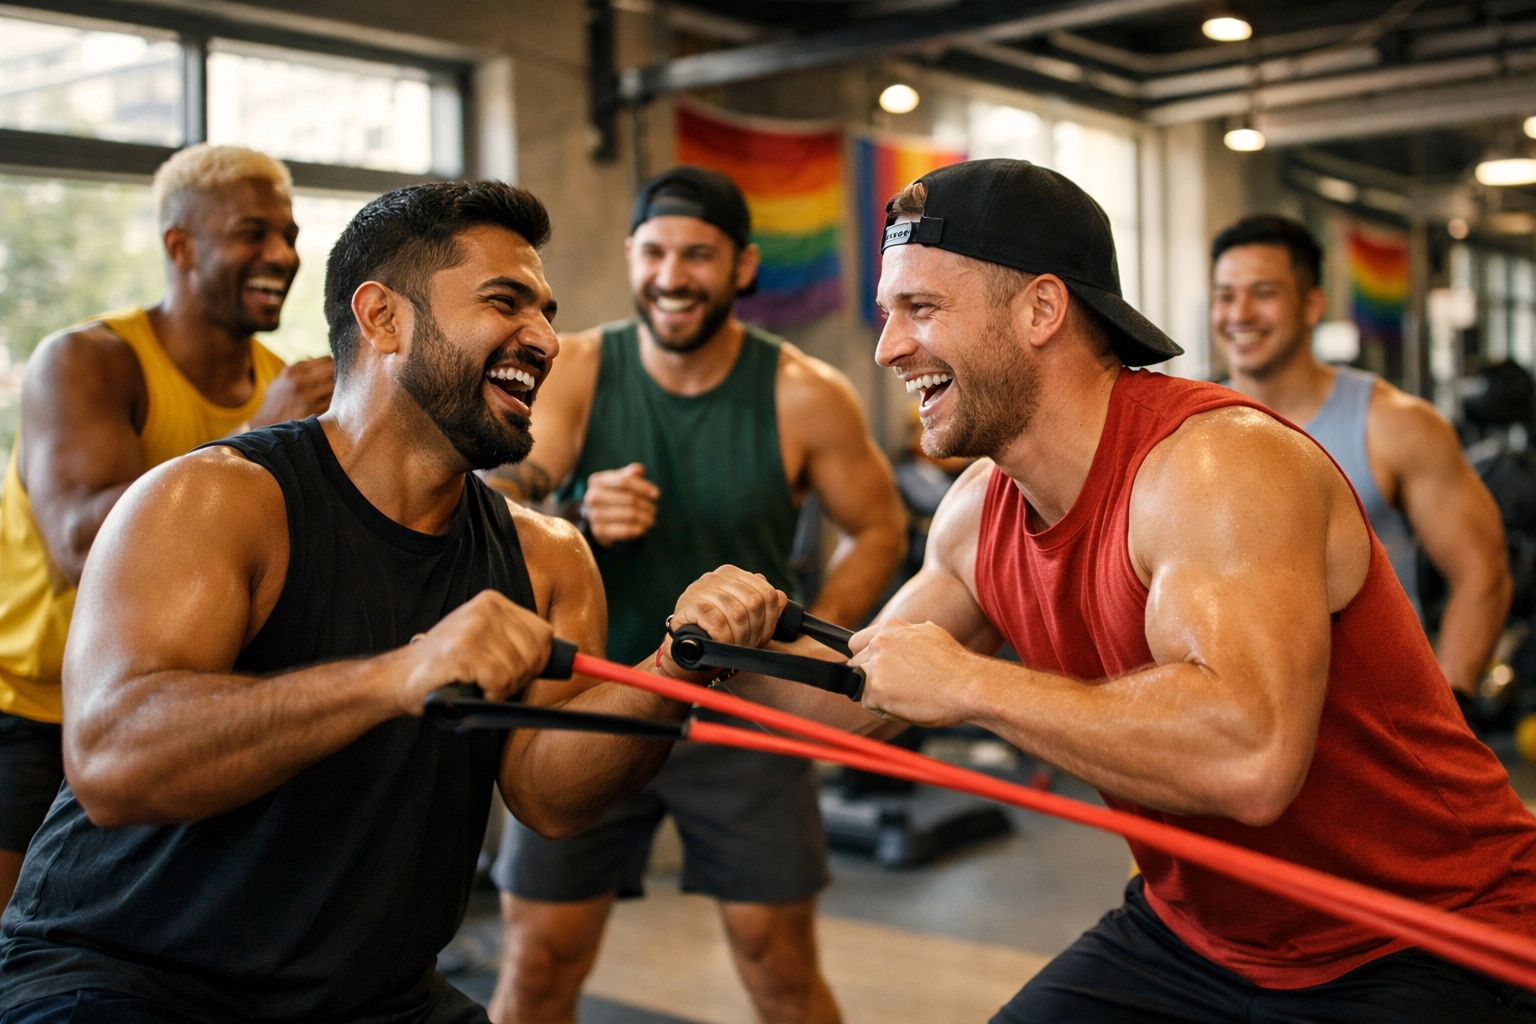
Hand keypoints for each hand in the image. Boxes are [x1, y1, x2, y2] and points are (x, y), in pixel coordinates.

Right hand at [251, 356, 334, 426]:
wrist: (266, 425)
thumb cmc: (275, 402)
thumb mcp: (280, 380)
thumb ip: (296, 368)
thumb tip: (313, 358)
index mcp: (293, 371)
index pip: (325, 360)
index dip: (333, 364)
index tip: (334, 368)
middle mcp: (300, 382)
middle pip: (332, 371)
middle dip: (338, 374)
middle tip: (339, 379)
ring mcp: (308, 397)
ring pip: (335, 386)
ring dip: (338, 388)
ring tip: (334, 391)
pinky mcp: (315, 411)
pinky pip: (332, 401)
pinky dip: (335, 400)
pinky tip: (331, 403)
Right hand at [396, 590, 552, 713]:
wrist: (399, 678)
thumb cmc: (448, 668)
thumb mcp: (486, 644)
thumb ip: (519, 645)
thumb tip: (573, 662)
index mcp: (495, 602)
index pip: (544, 634)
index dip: (536, 662)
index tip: (516, 673)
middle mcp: (487, 608)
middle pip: (536, 652)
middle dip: (520, 677)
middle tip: (490, 681)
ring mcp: (475, 627)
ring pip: (518, 669)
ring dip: (501, 688)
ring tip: (475, 682)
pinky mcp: (464, 650)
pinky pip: (500, 681)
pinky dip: (490, 694)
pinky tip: (470, 687)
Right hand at [583, 463, 658, 546]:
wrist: (596, 519)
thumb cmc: (613, 495)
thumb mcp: (619, 481)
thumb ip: (630, 474)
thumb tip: (639, 469)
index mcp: (597, 481)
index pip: (625, 481)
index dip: (643, 487)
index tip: (657, 495)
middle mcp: (592, 497)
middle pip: (629, 499)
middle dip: (646, 505)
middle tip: (654, 510)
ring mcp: (594, 515)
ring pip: (630, 515)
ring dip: (645, 518)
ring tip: (651, 519)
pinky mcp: (599, 531)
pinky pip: (626, 530)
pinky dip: (638, 529)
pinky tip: (643, 528)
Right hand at [659, 566, 786, 677]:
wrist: (688, 643)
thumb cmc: (720, 629)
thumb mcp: (746, 617)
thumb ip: (765, 605)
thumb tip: (782, 598)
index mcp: (735, 574)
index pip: (768, 593)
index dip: (770, 620)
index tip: (761, 636)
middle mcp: (718, 575)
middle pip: (754, 603)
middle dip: (754, 630)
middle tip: (747, 644)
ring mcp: (702, 587)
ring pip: (737, 613)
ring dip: (739, 637)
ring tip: (735, 645)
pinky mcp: (689, 603)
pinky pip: (716, 621)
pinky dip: (723, 638)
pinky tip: (721, 643)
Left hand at [848, 619, 976, 726]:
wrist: (968, 685)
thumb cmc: (956, 666)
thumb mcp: (931, 635)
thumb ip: (910, 635)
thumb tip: (909, 634)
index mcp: (891, 628)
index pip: (857, 643)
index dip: (866, 659)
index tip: (877, 670)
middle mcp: (880, 642)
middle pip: (855, 664)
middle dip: (870, 677)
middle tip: (898, 688)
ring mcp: (876, 665)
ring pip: (860, 684)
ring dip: (877, 693)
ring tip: (905, 697)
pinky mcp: (875, 689)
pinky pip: (869, 704)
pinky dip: (884, 710)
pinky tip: (907, 706)